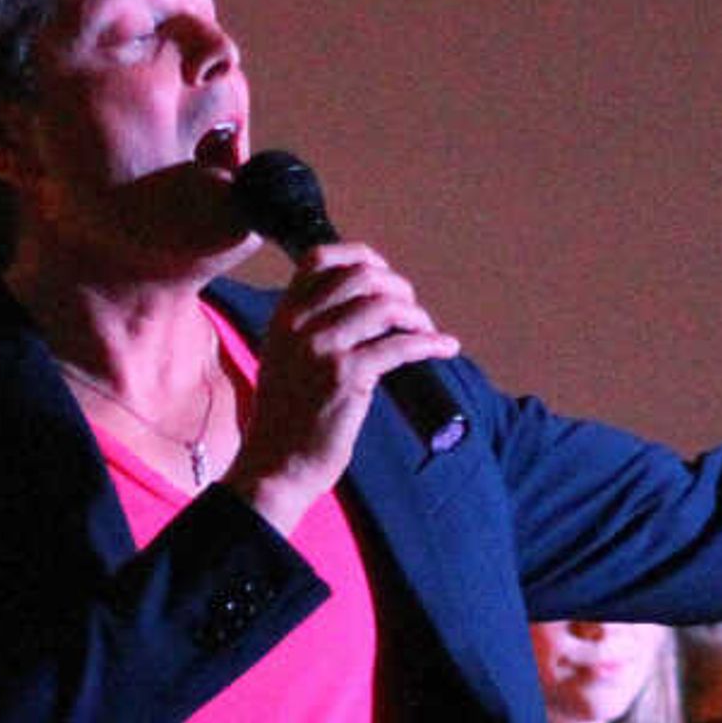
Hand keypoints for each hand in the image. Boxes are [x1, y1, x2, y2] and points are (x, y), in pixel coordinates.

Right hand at [224, 241, 460, 530]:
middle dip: (397, 287)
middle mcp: (299, 325)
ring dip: (416, 315)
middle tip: (412, 311)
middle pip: (361, 276)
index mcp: (284, 316)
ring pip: (383, 306)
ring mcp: (322, 349)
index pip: (319, 259)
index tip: (384, 273)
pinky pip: (400, 346)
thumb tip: (365, 308)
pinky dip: (430, 343)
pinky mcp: (345, 377)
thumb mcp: (285, 359)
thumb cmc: (288, 420)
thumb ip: (310, 330)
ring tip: (427, 330)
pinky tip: (445, 348)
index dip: (361, 256)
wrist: (276, 466)